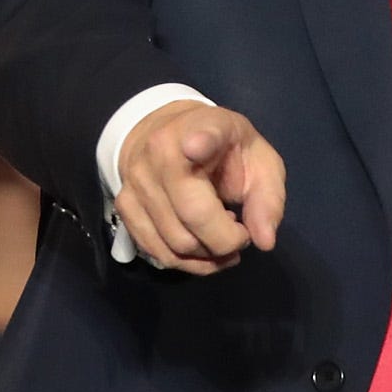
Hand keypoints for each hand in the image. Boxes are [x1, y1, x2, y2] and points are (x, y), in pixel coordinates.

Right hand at [115, 99, 284, 272]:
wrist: (171, 135)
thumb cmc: (225, 150)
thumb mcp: (261, 162)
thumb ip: (268, 199)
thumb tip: (264, 242)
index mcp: (201, 130)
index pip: (199, 137)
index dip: (200, 143)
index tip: (197, 146)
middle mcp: (159, 153)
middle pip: (193, 217)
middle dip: (226, 242)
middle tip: (242, 235)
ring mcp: (136, 182)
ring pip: (174, 243)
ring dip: (208, 257)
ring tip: (223, 238)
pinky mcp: (123, 207)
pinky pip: (156, 252)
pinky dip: (186, 262)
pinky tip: (201, 246)